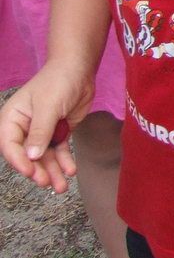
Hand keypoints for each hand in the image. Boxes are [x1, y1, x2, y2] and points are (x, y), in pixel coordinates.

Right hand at [0, 65, 93, 193]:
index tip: (30, 171)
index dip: (19, 161)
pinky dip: (64, 161)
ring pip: (43, 157)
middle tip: (47, 182)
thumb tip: (32, 157)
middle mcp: (23, 128)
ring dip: (52, 171)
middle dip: (37, 170)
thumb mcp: (48, 106)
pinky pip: (58, 150)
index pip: (9, 145)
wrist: (80, 70)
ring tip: (62, 186)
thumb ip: (40, 131)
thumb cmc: (58, 82)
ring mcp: (41, 132)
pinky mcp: (57, 132)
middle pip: (27, 155)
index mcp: (11, 119)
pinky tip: (70, 171)